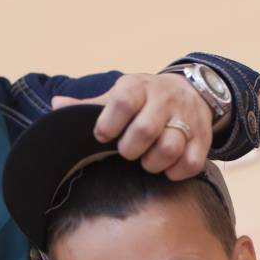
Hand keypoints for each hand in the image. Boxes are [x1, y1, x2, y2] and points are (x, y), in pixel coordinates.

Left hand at [51, 72, 214, 180]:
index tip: (102, 135)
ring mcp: (187, 119)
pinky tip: (166, 169)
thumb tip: (56, 105)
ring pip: (169, 148)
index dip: (108, 123)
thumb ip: (91, 105)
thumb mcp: (121, 94)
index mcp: (139, 87)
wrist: (192, 91)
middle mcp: (164, 99)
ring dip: (153, 162)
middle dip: (130, 149)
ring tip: (147, 161)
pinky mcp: (203, 139)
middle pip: (146, 129)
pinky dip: (176, 172)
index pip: (122, 101)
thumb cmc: (145, 99)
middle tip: (127, 152)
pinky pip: (191, 163)